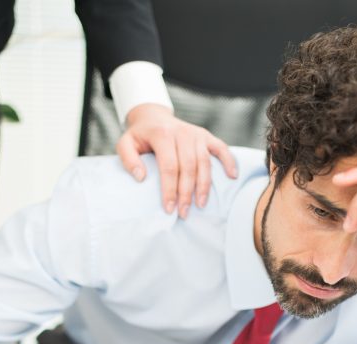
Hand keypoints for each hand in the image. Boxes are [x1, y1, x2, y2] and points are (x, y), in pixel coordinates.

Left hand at [117, 103, 237, 218]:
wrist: (153, 117)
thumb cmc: (140, 136)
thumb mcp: (125, 143)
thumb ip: (128, 159)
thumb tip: (141, 177)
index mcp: (162, 134)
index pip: (169, 166)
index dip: (170, 189)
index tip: (169, 208)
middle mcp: (182, 133)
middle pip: (188, 167)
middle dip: (186, 193)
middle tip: (184, 213)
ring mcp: (196, 134)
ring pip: (204, 162)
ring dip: (204, 186)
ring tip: (201, 205)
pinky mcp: (206, 136)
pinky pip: (221, 148)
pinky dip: (229, 161)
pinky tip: (232, 176)